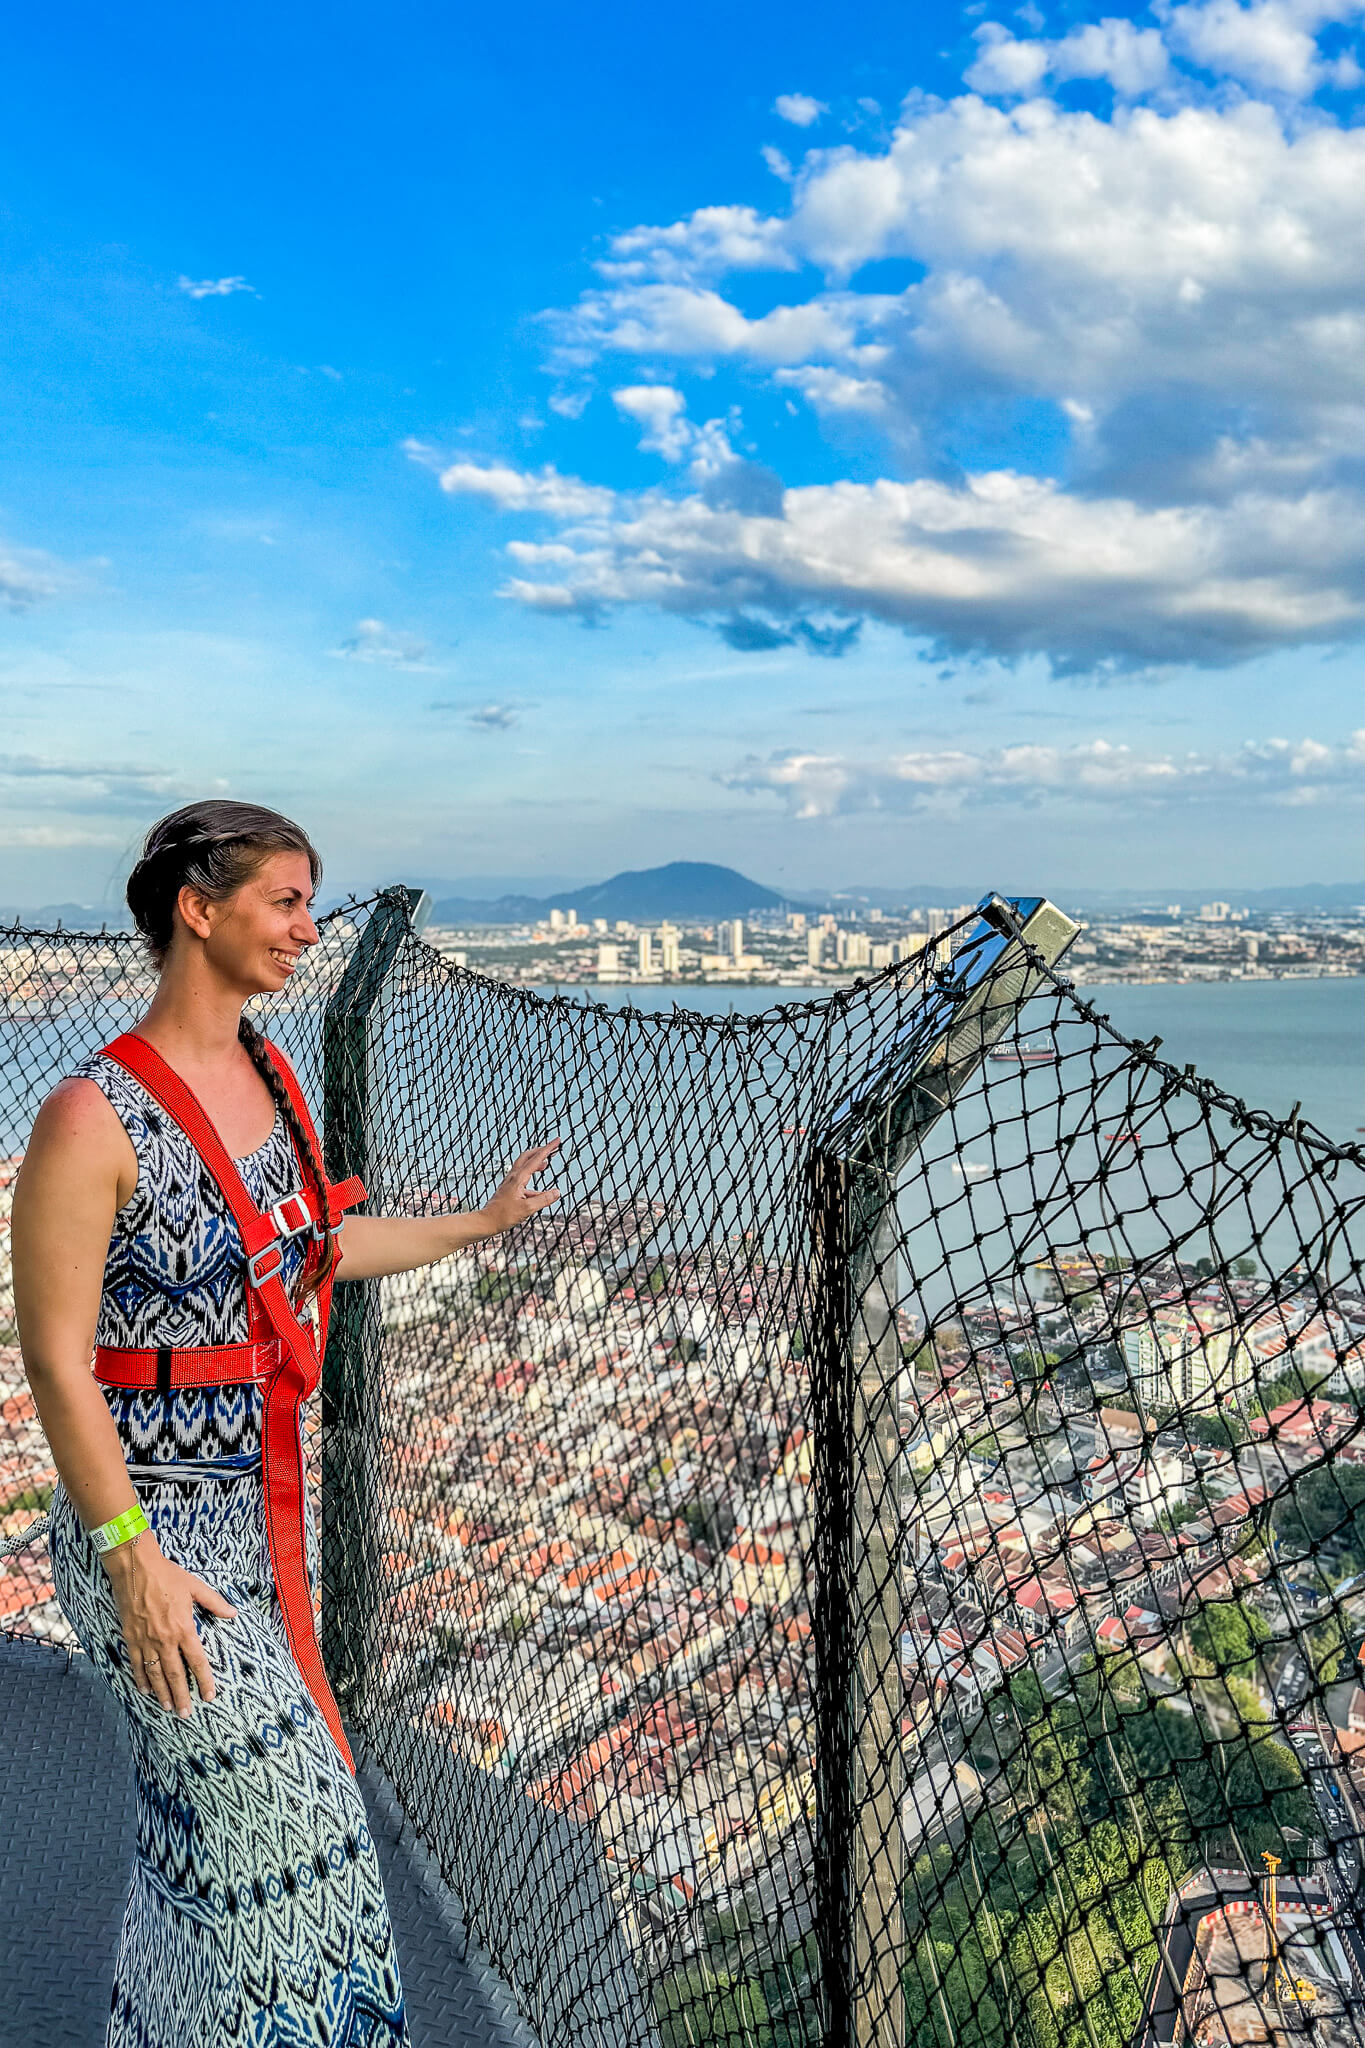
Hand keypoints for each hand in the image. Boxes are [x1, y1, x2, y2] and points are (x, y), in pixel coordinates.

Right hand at [102, 1529, 237, 1717]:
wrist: (136, 1568)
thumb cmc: (167, 1575)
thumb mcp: (196, 1586)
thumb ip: (215, 1603)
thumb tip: (233, 1614)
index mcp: (184, 1627)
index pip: (197, 1660)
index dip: (204, 1680)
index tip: (209, 1696)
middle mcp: (165, 1639)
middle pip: (175, 1674)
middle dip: (182, 1695)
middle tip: (187, 1713)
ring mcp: (146, 1640)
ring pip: (155, 1673)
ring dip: (162, 1692)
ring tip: (169, 1707)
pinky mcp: (131, 1638)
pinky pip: (136, 1664)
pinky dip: (141, 1679)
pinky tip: (145, 1691)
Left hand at [478, 1139, 561, 1235]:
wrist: (486, 1221)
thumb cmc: (503, 1215)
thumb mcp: (527, 1209)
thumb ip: (543, 1200)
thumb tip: (557, 1192)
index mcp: (518, 1178)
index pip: (536, 1159)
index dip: (548, 1149)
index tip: (557, 1140)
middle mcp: (513, 1177)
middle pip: (527, 1156)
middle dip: (540, 1150)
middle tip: (552, 1148)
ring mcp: (510, 1182)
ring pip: (524, 1166)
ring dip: (535, 1162)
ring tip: (546, 1164)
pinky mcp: (509, 1189)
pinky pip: (522, 1179)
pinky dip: (531, 1180)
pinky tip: (539, 1192)